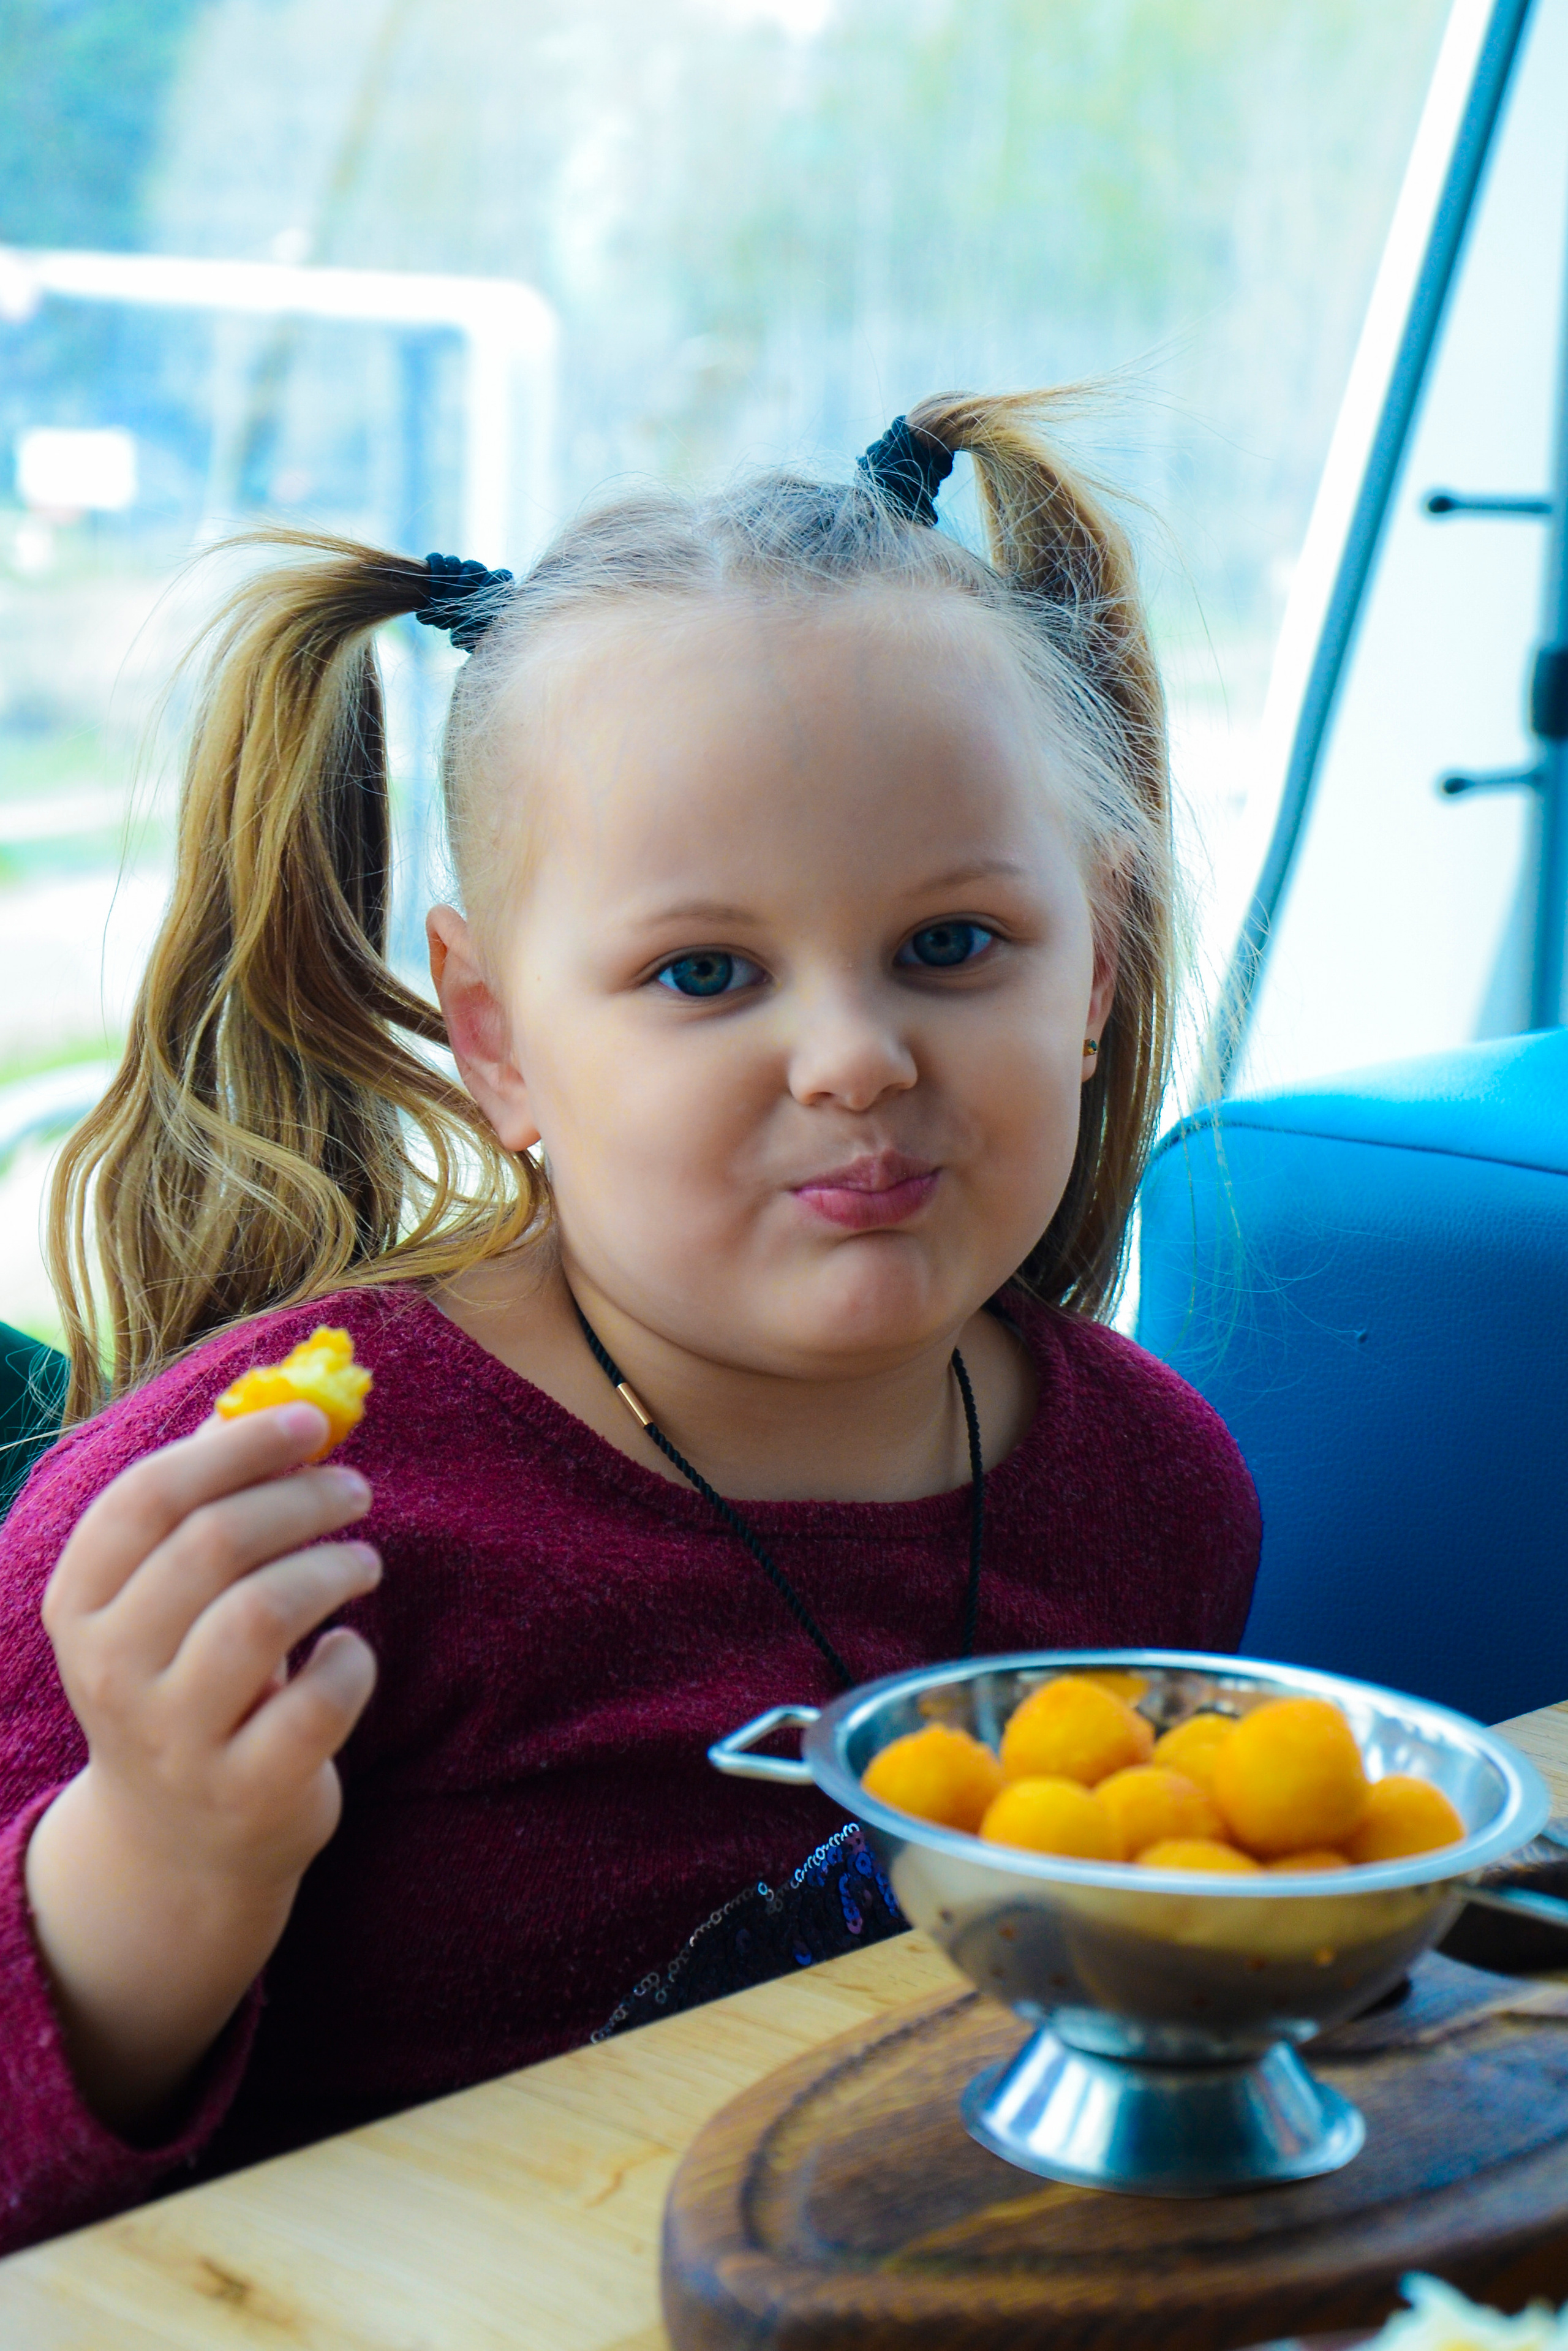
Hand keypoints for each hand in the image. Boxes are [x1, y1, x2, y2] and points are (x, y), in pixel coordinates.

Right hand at [25, 1402, 380, 2127]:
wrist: (178, 1845)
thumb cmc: (185, 1682)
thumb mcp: (161, 1603)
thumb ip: (201, 1509)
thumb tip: (268, 1402)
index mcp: (78, 1605)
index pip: (147, 1496)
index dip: (237, 1447)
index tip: (309, 1424)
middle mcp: (111, 1672)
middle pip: (212, 1544)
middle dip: (301, 1499)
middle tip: (355, 1491)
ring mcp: (174, 1740)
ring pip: (262, 1613)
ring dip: (332, 1567)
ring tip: (364, 1561)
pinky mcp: (247, 1792)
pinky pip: (318, 1701)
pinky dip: (352, 1660)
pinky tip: (349, 1652)